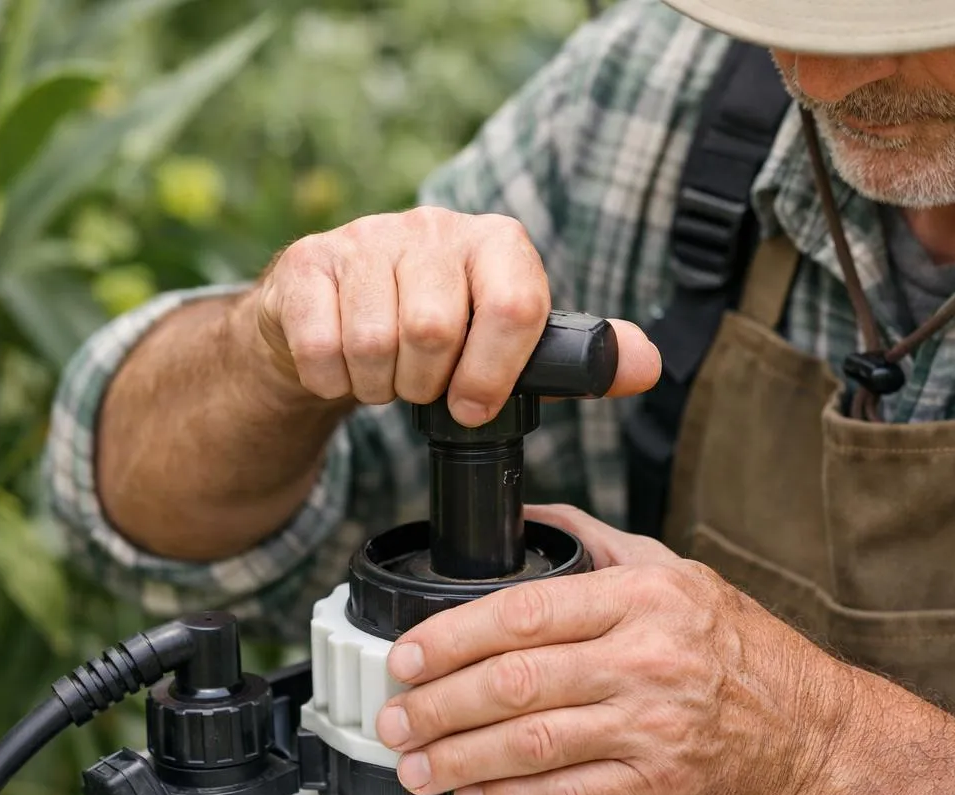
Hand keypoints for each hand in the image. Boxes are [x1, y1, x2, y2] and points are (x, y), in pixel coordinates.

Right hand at [252, 207, 660, 425]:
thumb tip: (648, 365)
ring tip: (386, 377)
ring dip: (379, 386)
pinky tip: (341, 366)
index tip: (474, 407)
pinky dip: (331, 379)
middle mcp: (432, 227)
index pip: (514, 303)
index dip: (495, 371)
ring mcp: (364, 238)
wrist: (339, 320)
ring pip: (376, 343)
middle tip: (421, 386)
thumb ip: (576, 359)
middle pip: (435, 331)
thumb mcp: (514, 348)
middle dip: (426, 385)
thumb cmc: (442, 337)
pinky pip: (320, 345)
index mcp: (496, 242)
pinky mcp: (307, 265)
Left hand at [374, 504, 843, 794]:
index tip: (409, 654)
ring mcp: (653, 725)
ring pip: (531, 742)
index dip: (453, 636)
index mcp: (645, 598)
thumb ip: (601, 546)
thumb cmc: (745, 651)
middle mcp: (647, 658)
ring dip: (459, 756)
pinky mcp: (658, 783)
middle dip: (439, 702)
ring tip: (415, 762)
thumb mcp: (680, 574)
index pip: (525, 610)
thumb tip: (530, 520)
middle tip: (395, 715)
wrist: (815, 732)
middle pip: (515, 680)